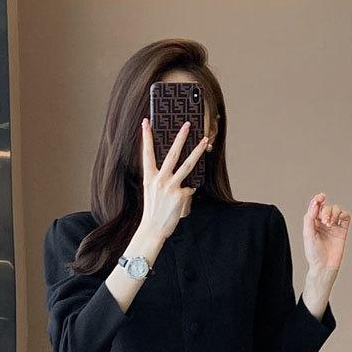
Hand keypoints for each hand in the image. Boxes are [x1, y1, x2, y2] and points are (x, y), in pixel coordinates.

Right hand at [138, 118, 207, 241]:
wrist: (153, 229)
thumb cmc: (153, 209)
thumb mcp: (151, 190)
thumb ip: (160, 177)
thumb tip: (177, 167)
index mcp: (149, 177)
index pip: (147, 153)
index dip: (146, 137)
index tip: (146, 122)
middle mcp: (160, 180)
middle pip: (172, 154)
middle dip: (180, 138)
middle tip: (187, 125)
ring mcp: (171, 187)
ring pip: (187, 165)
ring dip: (197, 151)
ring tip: (205, 141)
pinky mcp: (180, 195)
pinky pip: (189, 188)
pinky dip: (188, 192)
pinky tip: (182, 198)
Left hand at [303, 193, 350, 275]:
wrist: (324, 266)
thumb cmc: (314, 254)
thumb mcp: (307, 234)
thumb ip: (310, 217)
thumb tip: (315, 204)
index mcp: (313, 223)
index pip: (316, 206)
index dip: (318, 200)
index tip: (321, 197)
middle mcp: (323, 223)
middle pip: (327, 207)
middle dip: (326, 211)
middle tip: (324, 221)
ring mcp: (334, 226)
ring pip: (337, 210)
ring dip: (334, 213)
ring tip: (330, 223)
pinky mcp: (342, 230)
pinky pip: (346, 217)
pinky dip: (343, 215)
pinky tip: (338, 221)